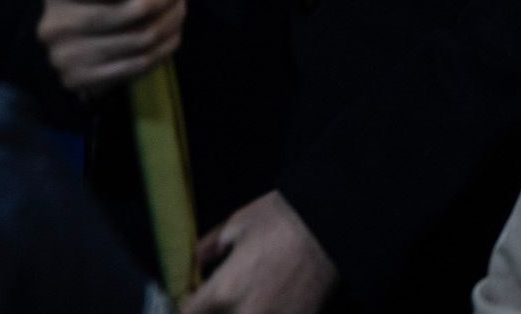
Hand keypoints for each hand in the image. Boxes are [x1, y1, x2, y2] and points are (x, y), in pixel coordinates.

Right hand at [38, 0, 191, 96]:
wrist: (74, 36)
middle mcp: (56, 24)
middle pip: (133, 10)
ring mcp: (66, 57)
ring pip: (141, 38)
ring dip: (172, 20)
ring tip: (179, 7)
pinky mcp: (80, 80)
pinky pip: (138, 65)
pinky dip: (164, 47)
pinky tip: (170, 33)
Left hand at [184, 191, 336, 313]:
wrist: (334, 223)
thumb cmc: (287, 217)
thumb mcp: (240, 222)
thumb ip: (210, 246)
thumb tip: (196, 261)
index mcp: (224, 290)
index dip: (186, 304)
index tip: (192, 297)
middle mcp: (246, 313)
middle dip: (216, 309)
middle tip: (222, 297)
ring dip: (242, 309)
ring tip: (248, 298)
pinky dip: (269, 310)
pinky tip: (270, 301)